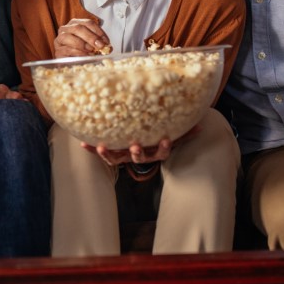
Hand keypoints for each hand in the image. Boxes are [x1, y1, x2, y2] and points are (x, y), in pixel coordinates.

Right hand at [55, 17, 109, 57]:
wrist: (69, 64)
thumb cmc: (81, 51)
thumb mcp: (91, 44)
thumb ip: (98, 43)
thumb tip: (108, 47)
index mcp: (75, 24)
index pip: (88, 23)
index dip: (98, 31)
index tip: (106, 41)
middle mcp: (65, 29)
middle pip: (78, 28)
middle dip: (91, 37)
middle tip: (100, 46)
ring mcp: (59, 40)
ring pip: (69, 37)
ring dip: (83, 44)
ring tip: (92, 51)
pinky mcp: (57, 51)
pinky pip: (67, 49)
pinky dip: (78, 52)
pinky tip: (85, 56)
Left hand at [81, 124, 201, 167]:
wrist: (143, 146)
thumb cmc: (158, 137)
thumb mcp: (172, 135)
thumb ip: (185, 131)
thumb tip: (201, 124)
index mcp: (154, 151)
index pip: (162, 152)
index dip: (164, 148)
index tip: (167, 140)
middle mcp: (140, 155)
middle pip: (138, 158)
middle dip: (136, 153)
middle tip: (135, 146)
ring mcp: (124, 156)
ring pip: (116, 159)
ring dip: (108, 154)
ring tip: (102, 146)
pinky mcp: (112, 152)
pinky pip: (101, 152)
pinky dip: (92, 149)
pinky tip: (83, 143)